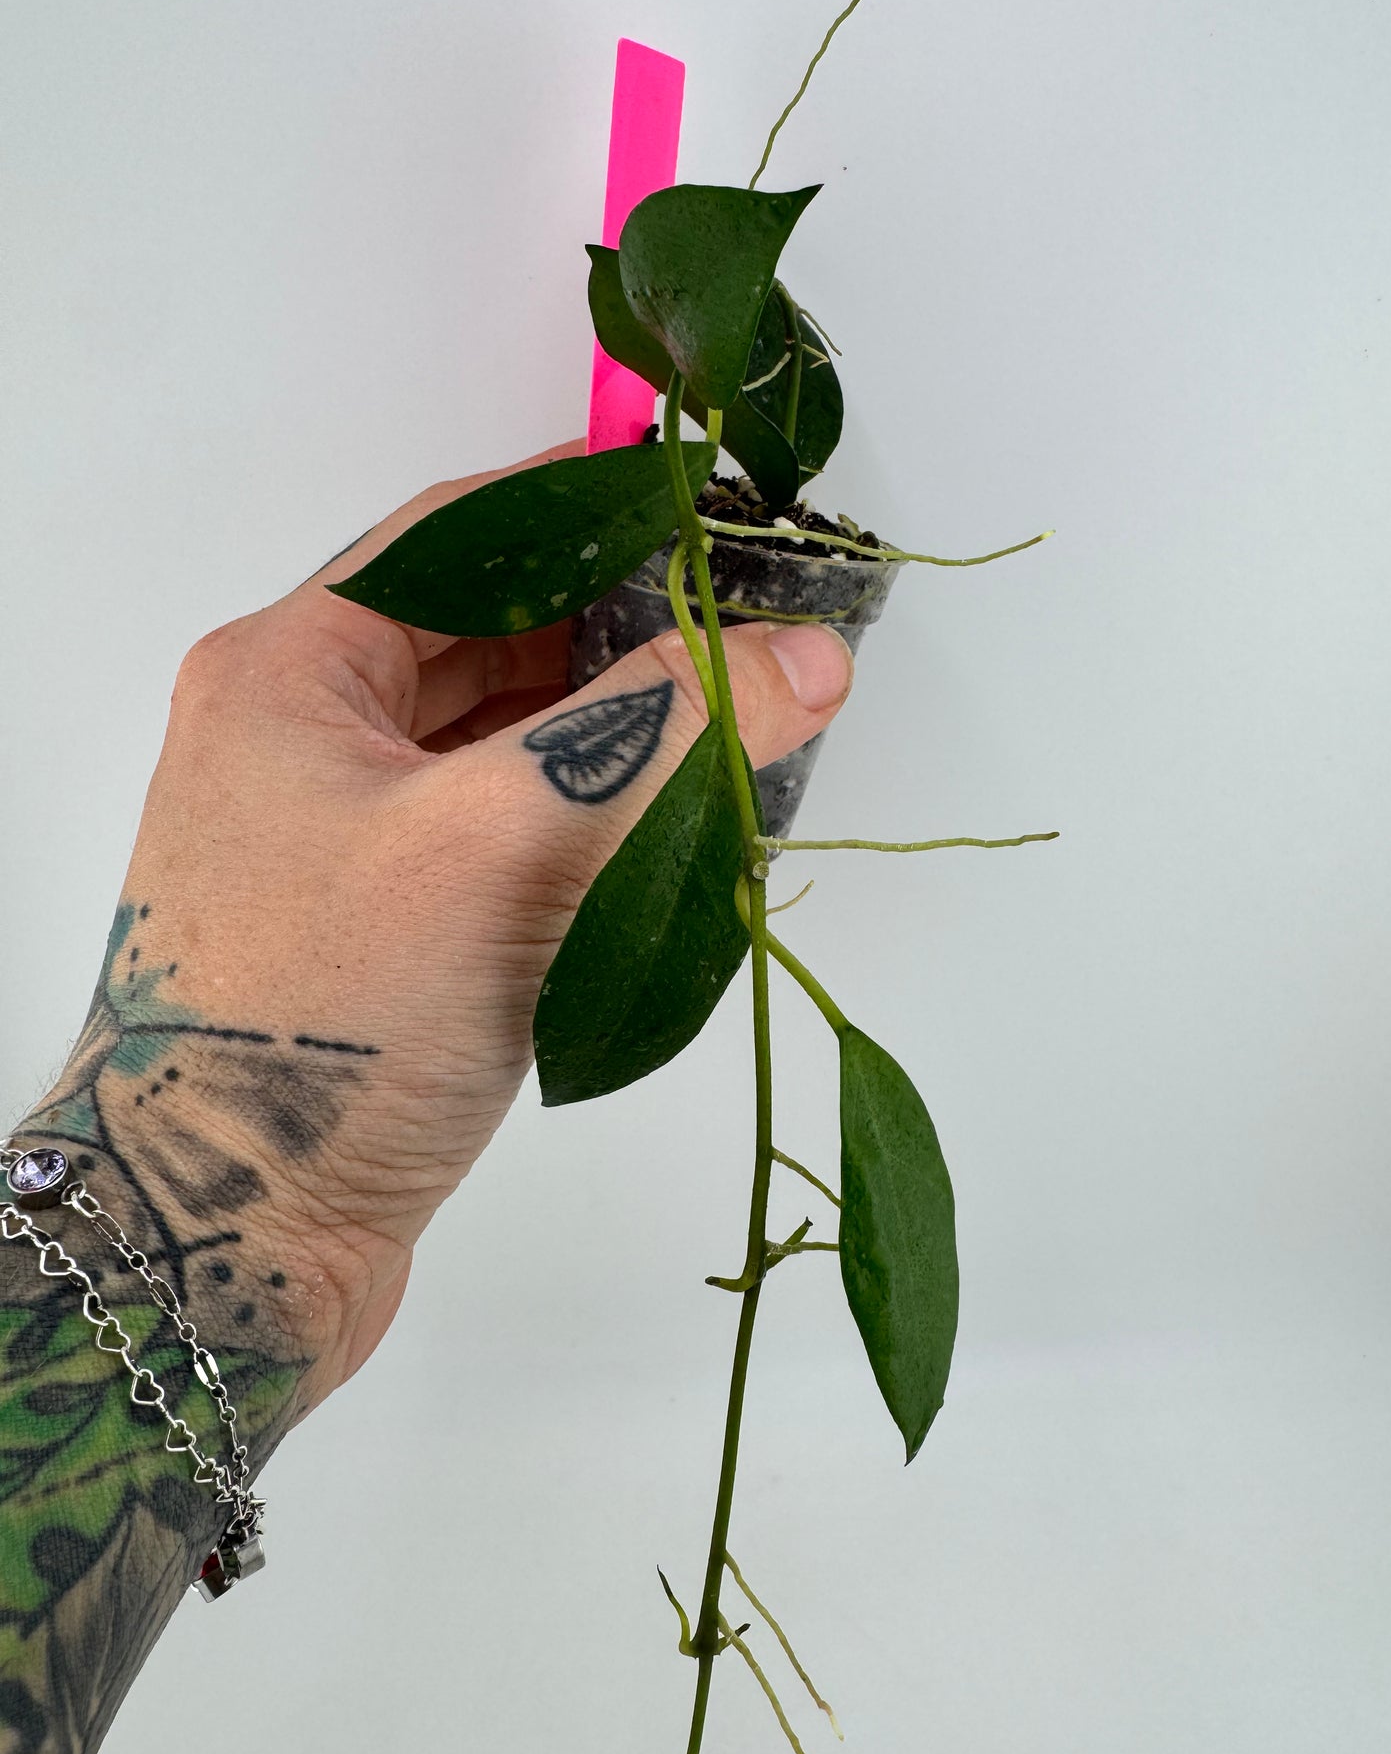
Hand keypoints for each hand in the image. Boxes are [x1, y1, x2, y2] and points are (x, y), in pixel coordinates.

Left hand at [48, 439, 853, 1411]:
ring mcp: (342, 839)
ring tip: (741, 726)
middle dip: (625, 629)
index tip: (718, 512)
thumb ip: (661, 729)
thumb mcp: (505, 843)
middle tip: (756, 630)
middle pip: (492, 637)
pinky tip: (676, 835)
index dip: (597, 509)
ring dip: (614, 733)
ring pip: (506, 745)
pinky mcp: (383, 930)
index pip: (463, 534)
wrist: (223, 1244)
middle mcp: (303, 738)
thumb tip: (803, 651)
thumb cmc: (328, 1024)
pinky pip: (506, 836)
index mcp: (290, 672)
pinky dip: (589, 824)